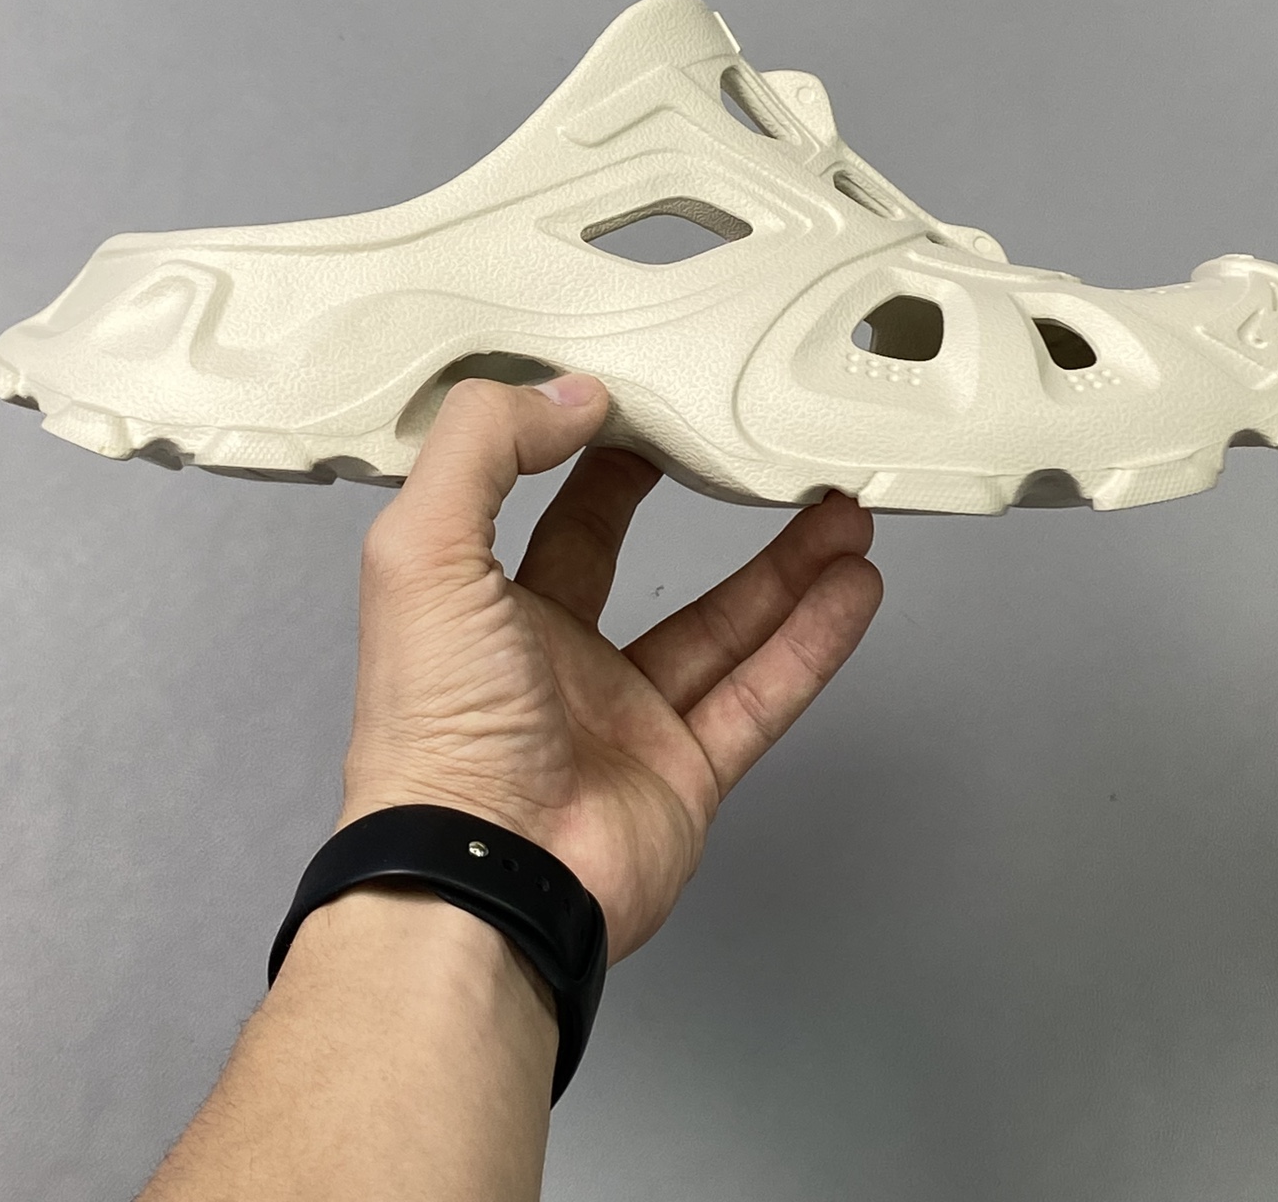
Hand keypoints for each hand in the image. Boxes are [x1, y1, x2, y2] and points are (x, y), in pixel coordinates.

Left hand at [338, 372, 883, 964]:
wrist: (484, 881)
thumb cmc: (435, 730)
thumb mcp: (424, 552)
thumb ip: (482, 452)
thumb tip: (568, 395)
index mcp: (481, 606)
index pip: (540, 505)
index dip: (585, 447)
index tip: (642, 397)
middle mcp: (549, 659)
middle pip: (627, 555)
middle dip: (683, 494)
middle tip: (739, 441)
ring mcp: (622, 719)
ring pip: (720, 624)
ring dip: (784, 565)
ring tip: (841, 506)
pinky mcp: (683, 773)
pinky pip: (761, 693)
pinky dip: (812, 641)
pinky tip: (853, 588)